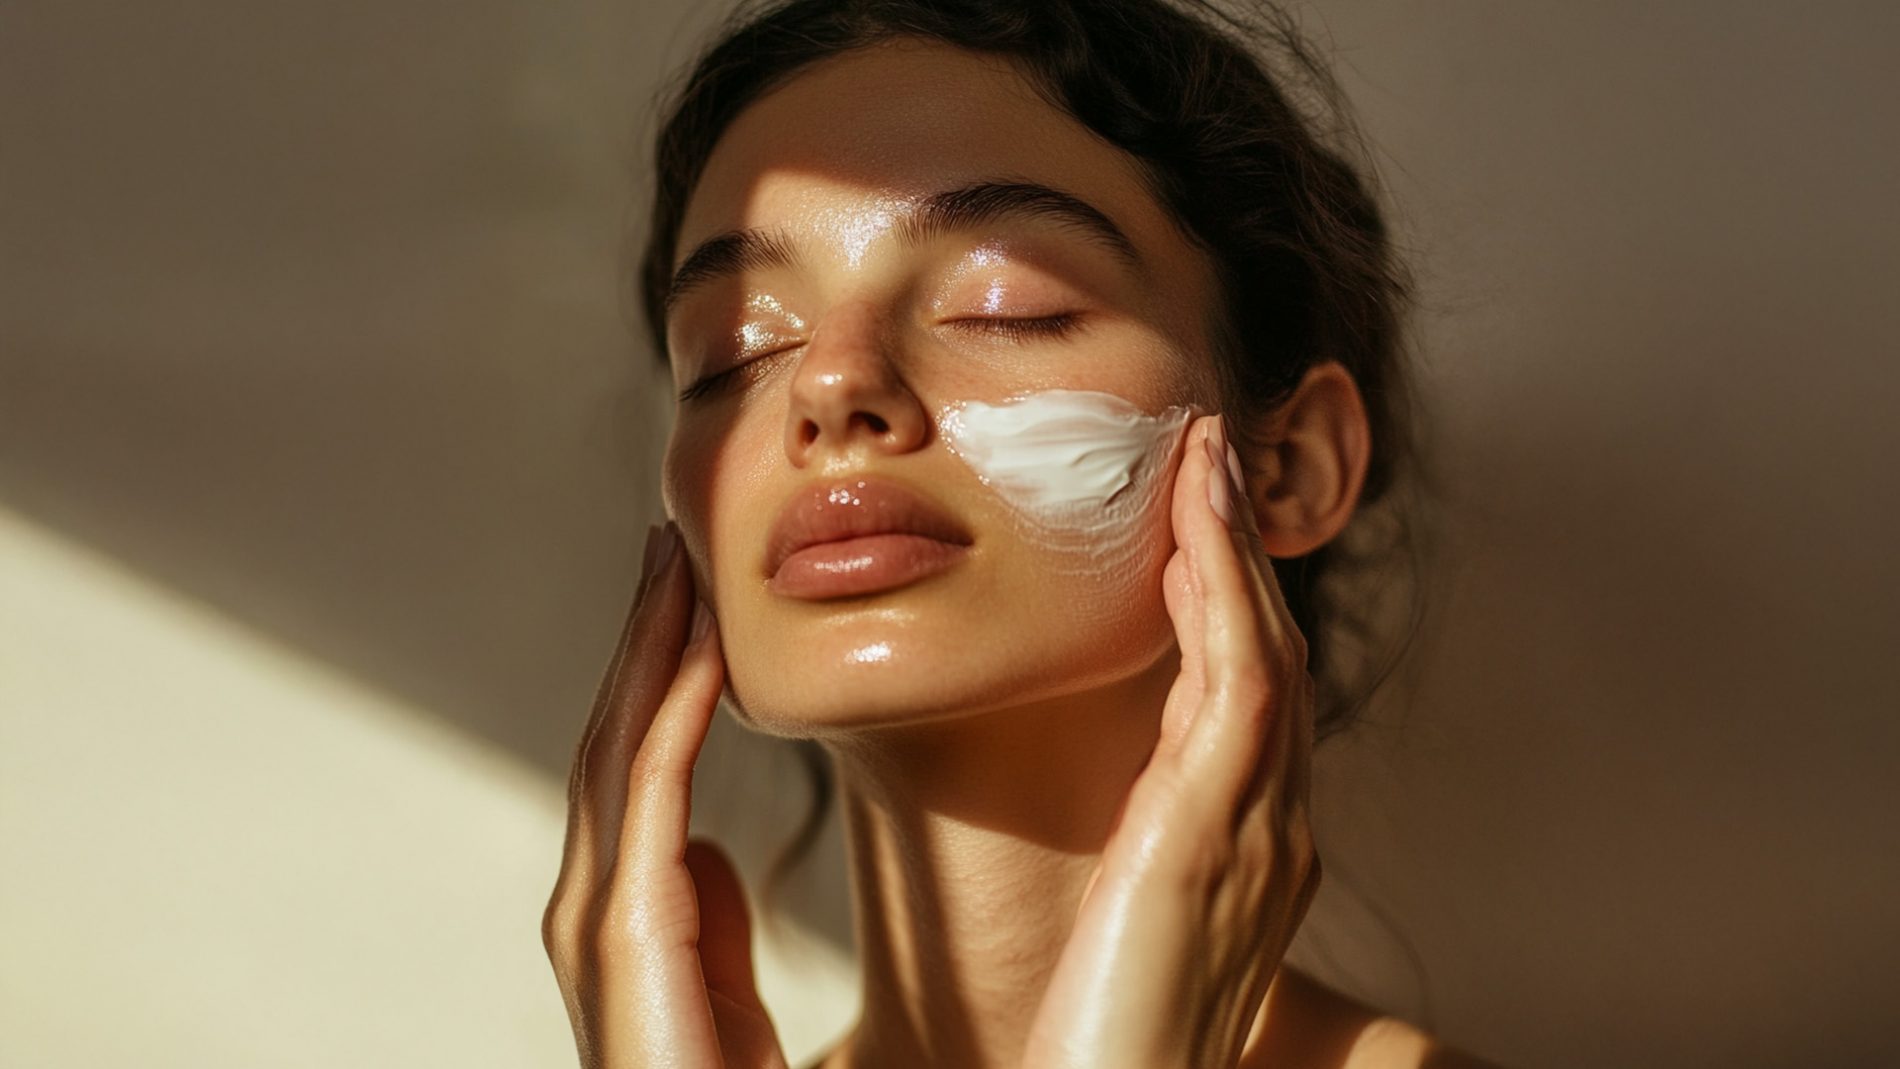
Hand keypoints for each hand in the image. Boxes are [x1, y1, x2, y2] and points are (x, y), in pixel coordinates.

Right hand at [541, 522, 787, 1068]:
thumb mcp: (724, 991)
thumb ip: (708, 925)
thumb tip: (702, 852)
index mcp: (621, 916)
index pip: (634, 765)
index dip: (654, 675)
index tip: (687, 597)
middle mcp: (593, 907)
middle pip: (614, 740)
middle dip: (641, 640)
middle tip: (670, 543)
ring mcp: (600, 921)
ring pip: (620, 751)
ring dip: (648, 651)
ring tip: (677, 567)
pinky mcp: (629, 938)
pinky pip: (652, 794)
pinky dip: (673, 710)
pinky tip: (701, 648)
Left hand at [1022, 413, 1322, 1068]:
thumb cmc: (1107, 1041)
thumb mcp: (1133, 928)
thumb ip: (1147, 857)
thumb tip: (1118, 804)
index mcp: (1252, 854)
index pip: (1251, 697)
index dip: (1230, 599)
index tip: (1193, 521)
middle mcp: (1274, 837)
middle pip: (1274, 656)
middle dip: (1243, 551)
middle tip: (1210, 455)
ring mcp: (1258, 838)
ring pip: (1266, 653)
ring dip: (1236, 549)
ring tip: (1204, 461)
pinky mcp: (1212, 844)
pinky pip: (1238, 691)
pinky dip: (1225, 603)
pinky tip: (1194, 536)